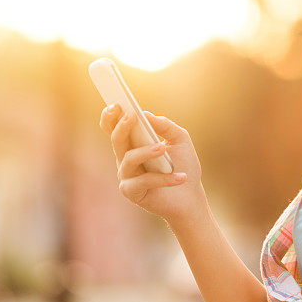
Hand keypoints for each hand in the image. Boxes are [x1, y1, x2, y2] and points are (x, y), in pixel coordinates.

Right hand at [99, 104, 206, 224]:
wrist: (191, 197)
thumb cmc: (184, 165)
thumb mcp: (180, 139)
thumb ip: (164, 125)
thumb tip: (146, 114)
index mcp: (133, 144)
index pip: (114, 128)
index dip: (110, 116)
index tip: (116, 104)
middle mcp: (125, 159)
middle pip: (116, 140)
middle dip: (121, 127)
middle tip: (131, 116)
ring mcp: (127, 176)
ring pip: (128, 160)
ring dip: (145, 152)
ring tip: (162, 148)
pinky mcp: (132, 193)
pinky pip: (143, 182)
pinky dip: (163, 179)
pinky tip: (180, 177)